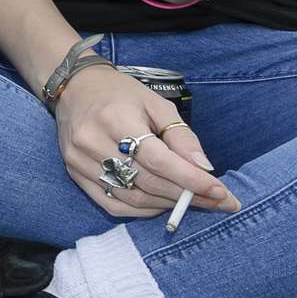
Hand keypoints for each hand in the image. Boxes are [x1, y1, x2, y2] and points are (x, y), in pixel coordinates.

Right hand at [54, 65, 239, 217]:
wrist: (75, 87)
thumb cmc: (121, 94)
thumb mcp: (156, 104)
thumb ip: (181, 136)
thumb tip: (205, 169)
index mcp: (116, 118)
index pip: (158, 160)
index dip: (191, 180)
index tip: (221, 192)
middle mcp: (93, 142)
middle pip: (148, 182)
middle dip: (187, 195)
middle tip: (217, 201)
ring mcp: (80, 161)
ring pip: (132, 197)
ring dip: (167, 204)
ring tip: (190, 199)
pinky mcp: (75, 173)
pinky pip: (113, 204)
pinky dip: (141, 210)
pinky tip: (159, 202)